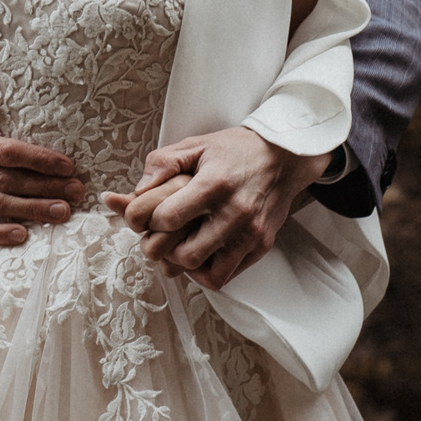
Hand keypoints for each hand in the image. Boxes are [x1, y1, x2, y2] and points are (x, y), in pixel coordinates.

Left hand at [99, 127, 330, 289]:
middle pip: (184, 254)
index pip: (167, 219)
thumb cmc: (235, 150)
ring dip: (184, 263)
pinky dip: (206, 271)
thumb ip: (162, 163)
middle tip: (160, 236)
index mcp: (214, 184)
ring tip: (180, 244)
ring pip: (204, 272)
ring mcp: (250, 233)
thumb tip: (137, 190)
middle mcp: (235, 212)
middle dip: (163, 249)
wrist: (283, 156)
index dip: (149, 221)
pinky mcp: (261, 245)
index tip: (150, 215)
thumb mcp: (195, 144)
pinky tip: (201, 251)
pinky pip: (225, 276)